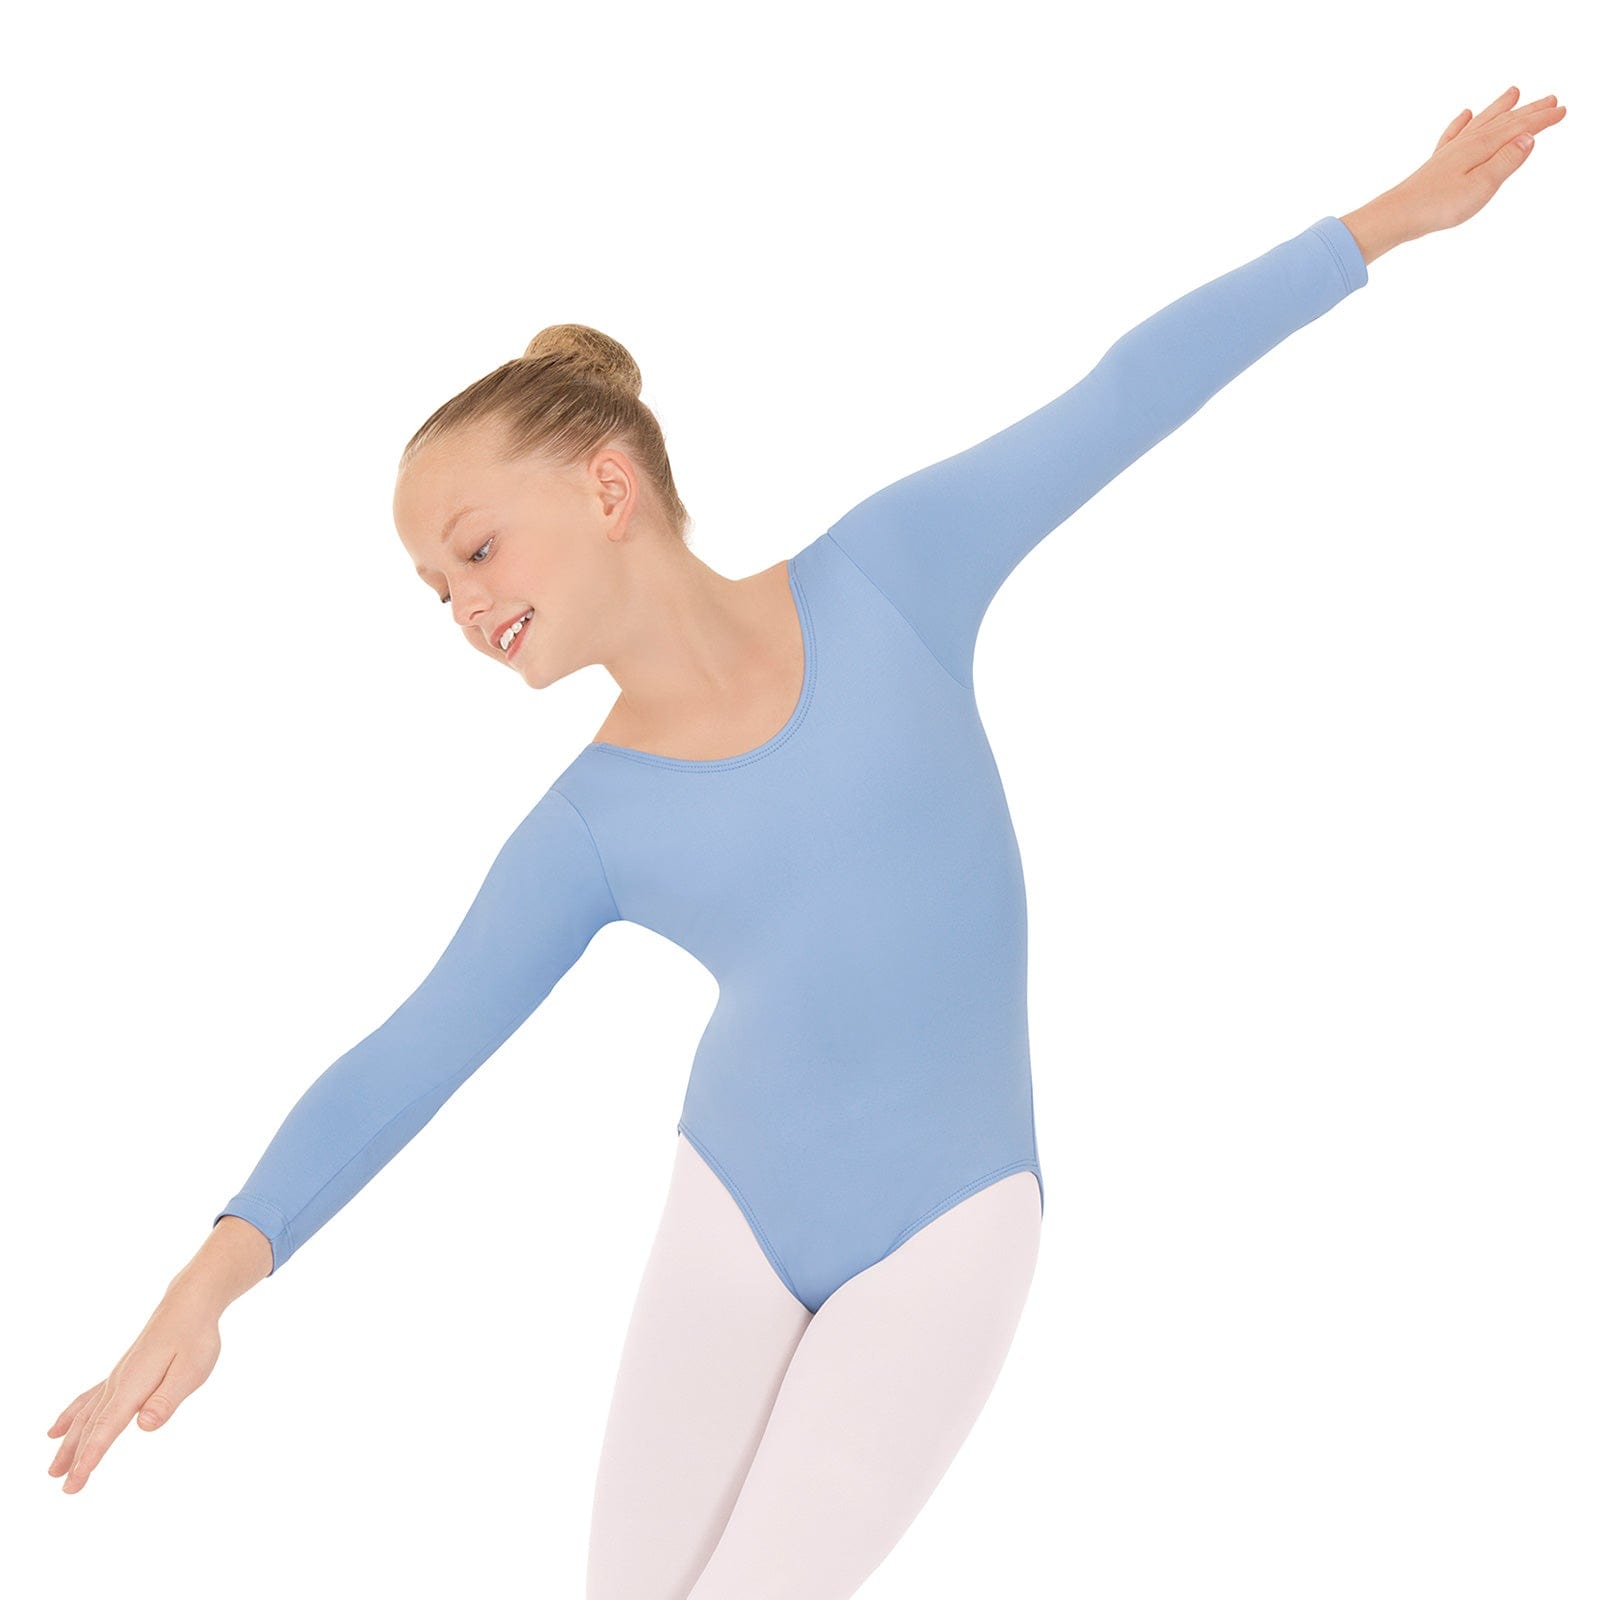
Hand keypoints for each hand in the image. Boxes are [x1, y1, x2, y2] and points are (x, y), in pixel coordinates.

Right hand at [46, 1287, 223, 1493]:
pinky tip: (56, 1430)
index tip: (74, 1482)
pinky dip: (71, 1416)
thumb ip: (167, 1399)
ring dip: (69, 1443)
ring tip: (53, 1470)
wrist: (188, 1304)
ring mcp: (117, 1377)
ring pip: (85, 1415)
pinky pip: (88, 1399)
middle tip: (64, 1488)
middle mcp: (118, 1383)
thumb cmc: (195, 1337)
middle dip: (75, 1458)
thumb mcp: (192, 1370)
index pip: (106, 1428)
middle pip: (91, 1426)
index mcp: (133, 1386)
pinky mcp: (121, 1373)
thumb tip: (143, 1426)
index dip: (90, 1457)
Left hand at [1389, 86, 1566, 239]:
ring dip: (1500, 107)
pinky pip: (1454, 133)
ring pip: (1482, 121)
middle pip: (1505, 120)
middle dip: (1529, 110)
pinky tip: (1465, 116)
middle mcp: (1467, 142)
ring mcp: (1451, 150)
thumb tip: (1530, 136)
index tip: (1562, 110)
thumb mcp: (1482, 186)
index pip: (1520, 127)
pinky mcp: (1437, 162)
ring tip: (1514, 93)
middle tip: (1551, 98)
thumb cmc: (1439, 204)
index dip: (1543, 119)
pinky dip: (1463, 122)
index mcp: (1482, 146)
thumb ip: (1506, 161)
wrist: (1398, 214)